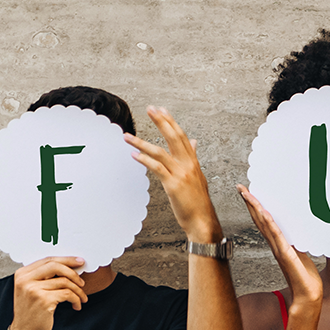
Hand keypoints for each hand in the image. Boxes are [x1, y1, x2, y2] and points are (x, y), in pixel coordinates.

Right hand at [9, 256, 88, 329]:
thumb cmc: (31, 313)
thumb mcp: (32, 290)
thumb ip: (44, 277)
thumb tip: (69, 266)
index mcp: (22, 274)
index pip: (48, 260)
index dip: (67, 260)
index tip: (80, 262)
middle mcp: (25, 280)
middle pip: (55, 265)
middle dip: (73, 272)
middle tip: (83, 282)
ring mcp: (33, 289)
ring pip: (65, 281)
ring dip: (78, 290)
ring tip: (82, 298)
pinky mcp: (43, 300)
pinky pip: (68, 294)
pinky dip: (76, 299)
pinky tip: (77, 306)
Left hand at [126, 107, 219, 242]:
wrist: (203, 221)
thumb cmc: (198, 202)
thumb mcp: (198, 176)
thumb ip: (193, 157)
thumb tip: (194, 142)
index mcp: (193, 162)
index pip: (182, 136)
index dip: (171, 122)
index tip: (161, 109)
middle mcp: (189, 165)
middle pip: (174, 138)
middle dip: (162, 122)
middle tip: (150, 109)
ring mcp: (181, 174)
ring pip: (161, 152)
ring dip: (141, 143)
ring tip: (127, 136)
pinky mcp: (173, 185)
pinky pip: (157, 168)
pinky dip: (144, 160)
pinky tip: (134, 155)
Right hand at [238, 185, 322, 305]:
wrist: (308, 297)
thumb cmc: (306, 278)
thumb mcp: (302, 255)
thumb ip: (297, 245)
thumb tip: (297, 233)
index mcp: (279, 244)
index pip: (264, 222)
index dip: (256, 207)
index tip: (248, 192)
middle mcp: (276, 245)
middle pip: (260, 220)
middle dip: (250, 203)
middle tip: (241, 187)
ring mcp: (280, 250)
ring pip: (265, 225)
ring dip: (256, 208)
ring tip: (247, 194)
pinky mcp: (287, 256)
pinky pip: (277, 237)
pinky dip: (270, 224)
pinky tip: (265, 213)